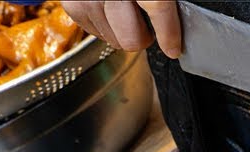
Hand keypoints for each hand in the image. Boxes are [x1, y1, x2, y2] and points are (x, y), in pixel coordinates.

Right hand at [61, 1, 181, 57]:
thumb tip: (176, 13)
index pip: (157, 6)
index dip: (168, 33)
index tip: (173, 48)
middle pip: (131, 37)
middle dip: (143, 39)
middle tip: (149, 30)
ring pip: (114, 40)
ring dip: (124, 33)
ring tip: (127, 16)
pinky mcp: (73, 5)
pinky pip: (95, 33)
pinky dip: (106, 28)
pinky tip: (111, 14)